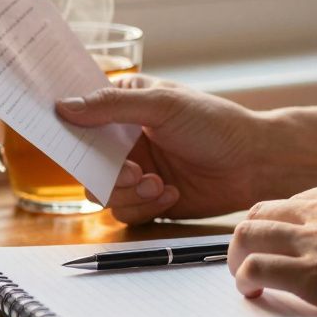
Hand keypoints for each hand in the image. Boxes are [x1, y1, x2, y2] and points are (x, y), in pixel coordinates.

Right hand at [56, 75, 266, 223]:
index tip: (61, 141)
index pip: (80, 114)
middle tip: (135, 172)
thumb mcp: (163, 105)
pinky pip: (126, 212)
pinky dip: (146, 207)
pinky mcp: (149, 199)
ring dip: (129, 193)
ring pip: (103, 192)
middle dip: (107, 173)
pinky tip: (172, 194)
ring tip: (159, 185)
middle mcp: (126, 138)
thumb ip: (112, 106)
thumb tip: (63, 106)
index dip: (67, 127)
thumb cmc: (215, 123)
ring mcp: (137, 170)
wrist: (254, 164)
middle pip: (86, 162)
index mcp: (125, 104)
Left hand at [227, 176, 316, 316]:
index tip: (281, 240)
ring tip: (242, 274)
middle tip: (249, 255)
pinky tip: (249, 290)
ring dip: (239, 255)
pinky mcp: (314, 274)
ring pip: (249, 234)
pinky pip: (256, 268)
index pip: (297, 199)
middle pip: (264, 210)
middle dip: (252, 234)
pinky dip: (244, 279)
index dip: (284, 224)